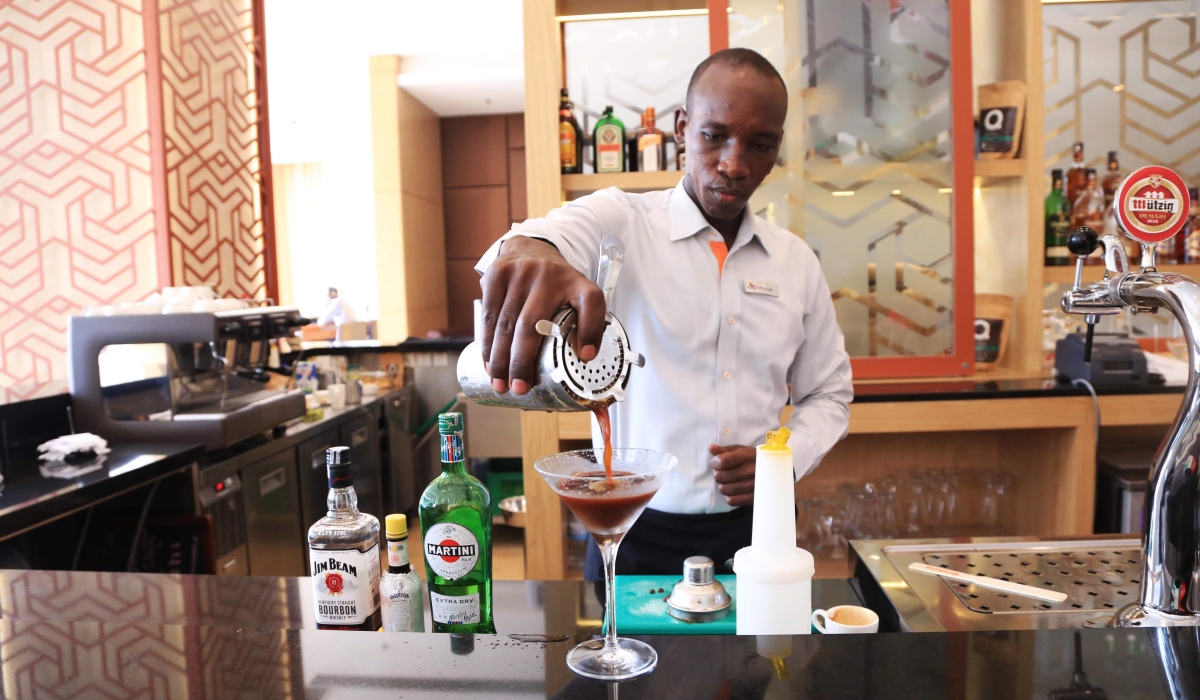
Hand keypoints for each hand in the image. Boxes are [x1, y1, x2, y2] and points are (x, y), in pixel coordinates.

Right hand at [480, 237, 605, 394]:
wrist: (530, 248)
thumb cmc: (556, 283)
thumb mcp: (579, 295)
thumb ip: (587, 322)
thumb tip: (586, 357)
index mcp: (576, 282)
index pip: (590, 302)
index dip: (590, 329)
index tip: (587, 356)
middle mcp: (549, 275)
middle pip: (532, 324)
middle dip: (522, 360)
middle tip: (520, 387)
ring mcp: (520, 273)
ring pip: (506, 322)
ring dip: (500, 358)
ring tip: (500, 383)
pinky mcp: (496, 274)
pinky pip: (488, 314)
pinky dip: (487, 342)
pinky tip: (489, 362)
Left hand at [709, 444, 755, 506]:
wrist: (776, 472)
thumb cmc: (754, 459)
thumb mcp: (741, 450)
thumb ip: (725, 450)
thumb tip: (711, 448)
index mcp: (748, 456)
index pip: (722, 461)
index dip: (715, 462)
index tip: (716, 462)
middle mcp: (752, 471)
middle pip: (720, 476)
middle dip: (718, 473)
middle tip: (724, 472)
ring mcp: (754, 486)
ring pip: (724, 489)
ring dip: (724, 485)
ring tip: (730, 481)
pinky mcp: (754, 498)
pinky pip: (732, 500)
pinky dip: (730, 496)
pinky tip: (735, 490)